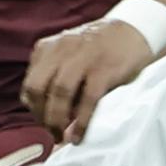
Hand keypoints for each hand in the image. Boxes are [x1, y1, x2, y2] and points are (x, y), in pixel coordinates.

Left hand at [22, 17, 156, 142]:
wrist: (136, 28)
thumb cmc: (101, 49)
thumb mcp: (70, 54)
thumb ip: (56, 76)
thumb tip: (48, 115)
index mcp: (49, 48)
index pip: (29, 83)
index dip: (33, 108)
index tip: (43, 122)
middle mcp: (61, 49)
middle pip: (37, 87)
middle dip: (41, 116)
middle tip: (52, 132)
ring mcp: (83, 57)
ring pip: (58, 93)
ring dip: (57, 120)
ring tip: (63, 137)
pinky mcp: (104, 69)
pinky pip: (87, 100)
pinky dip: (81, 122)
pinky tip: (79, 135)